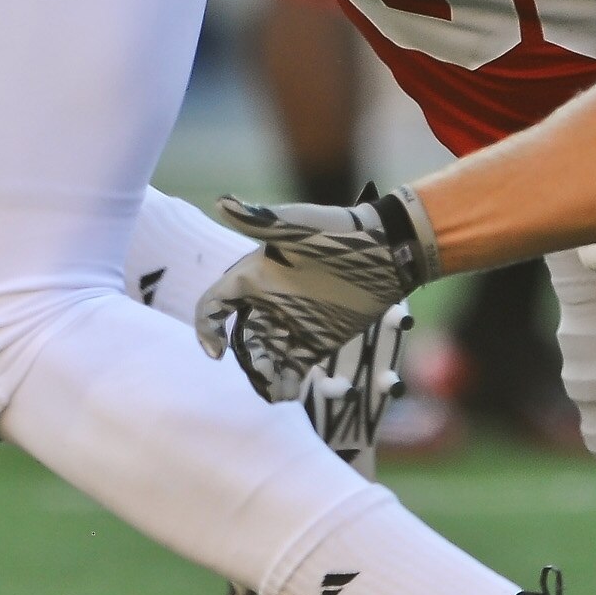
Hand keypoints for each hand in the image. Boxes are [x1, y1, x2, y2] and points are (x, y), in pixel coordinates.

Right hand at [195, 193, 434, 401]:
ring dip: (262, 376)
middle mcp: (269, 300)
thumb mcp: (300, 226)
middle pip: (241, 338)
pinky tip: (288, 393)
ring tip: (276, 390)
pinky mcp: (316, 339)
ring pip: (263, 356)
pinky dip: (284, 383)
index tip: (217, 352)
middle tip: (263, 373)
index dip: (207, 327)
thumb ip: (261, 220)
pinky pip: (291, 367)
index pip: (216, 303)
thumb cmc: (341, 232)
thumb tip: (222, 201)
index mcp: (256, 275)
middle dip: (245, 360)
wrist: (388, 250)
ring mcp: (292, 321)